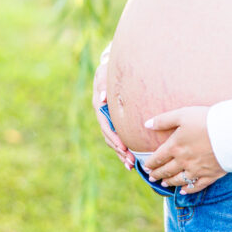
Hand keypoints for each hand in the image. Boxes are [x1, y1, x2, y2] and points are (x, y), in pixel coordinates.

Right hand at [92, 46, 134, 170]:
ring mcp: (109, 119)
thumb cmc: (108, 69)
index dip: (114, 139)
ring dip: (122, 153)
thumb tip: (102, 97)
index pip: (106, 126)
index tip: (123, 148)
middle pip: (109, 137)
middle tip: (131, 162)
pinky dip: (124, 148)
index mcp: (99, 107)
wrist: (111, 66)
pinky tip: (132, 158)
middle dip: (120, 151)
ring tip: (132, 165)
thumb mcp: (104, 72)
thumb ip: (103, 83)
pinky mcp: (116, 120)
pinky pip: (119, 136)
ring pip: (114, 140)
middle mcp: (103, 115)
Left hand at [143, 106, 226, 193]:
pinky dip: (188, 190)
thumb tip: (146, 124)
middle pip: (166, 170)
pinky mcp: (210, 175)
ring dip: (169, 182)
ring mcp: (196, 170)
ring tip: (164, 184)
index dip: (151, 163)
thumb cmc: (206, 120)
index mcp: (175, 146)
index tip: (146, 167)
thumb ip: (163, 120)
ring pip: (179, 180)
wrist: (231, 133)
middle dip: (157, 174)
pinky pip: (196, 186)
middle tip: (151, 177)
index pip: (158, 158)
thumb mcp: (182, 114)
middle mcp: (183, 161)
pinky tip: (183, 191)